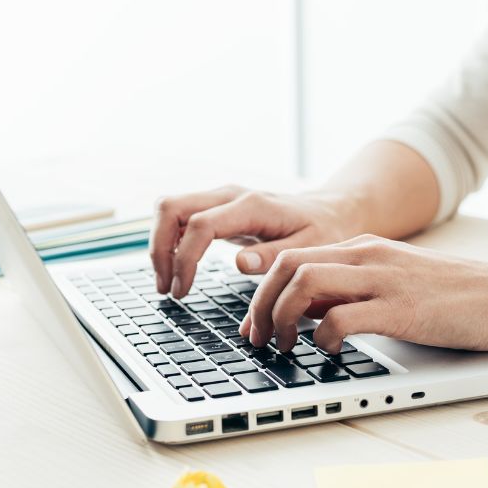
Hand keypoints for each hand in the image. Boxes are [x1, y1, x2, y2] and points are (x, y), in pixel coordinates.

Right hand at [148, 184, 356, 296]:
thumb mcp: (309, 249)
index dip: (184, 259)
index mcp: (251, 206)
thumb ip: (273, 256)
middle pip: (170, 208)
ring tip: (168, 284)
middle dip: (159, 250)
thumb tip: (240, 265)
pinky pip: (178, 217)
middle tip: (167, 289)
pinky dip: (168, 242)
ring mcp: (219, 198)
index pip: (199, 225)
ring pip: (168, 209)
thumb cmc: (322, 232)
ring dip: (159, 246)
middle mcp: (229, 195)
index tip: (183, 291)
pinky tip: (176, 270)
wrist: (328, 212)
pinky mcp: (215, 207)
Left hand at [240, 235, 487, 353]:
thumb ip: (352, 290)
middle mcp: (367, 256)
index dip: (261, 292)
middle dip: (260, 305)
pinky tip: (327, 351)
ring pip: (302, 283)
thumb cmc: (456, 297)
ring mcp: (384, 280)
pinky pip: (340, 318)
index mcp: (363, 248)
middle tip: (257, 341)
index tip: (253, 325)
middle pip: (286, 266)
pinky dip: (321, 337)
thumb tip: (308, 312)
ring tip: (283, 347)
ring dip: (280, 318)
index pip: (291, 257)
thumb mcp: (393, 283)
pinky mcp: (401, 310)